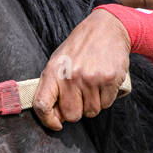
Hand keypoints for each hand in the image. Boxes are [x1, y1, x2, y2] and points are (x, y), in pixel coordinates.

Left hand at [32, 6, 130, 130]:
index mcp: (53, 72)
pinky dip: (106, 98)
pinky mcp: (110, 79)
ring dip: (93, 103)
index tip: (56, 124)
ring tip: (92, 85)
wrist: (107, 28)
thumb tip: (56, 117)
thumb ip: (53, 87)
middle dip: (77, 110)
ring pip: (91, 112)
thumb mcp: (58, 62)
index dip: (48, 120)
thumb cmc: (80, 47)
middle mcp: (71, 76)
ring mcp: (91, 78)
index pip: (42, 105)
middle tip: (80, 95)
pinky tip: (103, 82)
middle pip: (72, 115)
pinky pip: (107, 104)